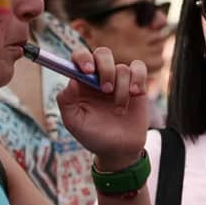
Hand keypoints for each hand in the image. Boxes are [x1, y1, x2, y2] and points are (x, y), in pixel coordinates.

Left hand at [55, 46, 149, 165]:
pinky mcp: (137, 84)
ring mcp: (119, 80)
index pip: (79, 58)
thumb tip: (71, 80)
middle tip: (105, 90)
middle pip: (102, 54)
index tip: (87, 71)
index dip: (83, 58)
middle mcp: (99, 78)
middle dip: (105, 68)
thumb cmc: (93, 136)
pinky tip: (134, 94)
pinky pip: (138, 68)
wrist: (118, 150)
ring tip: (119, 110)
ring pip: (122, 68)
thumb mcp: (74, 122)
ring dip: (121, 89)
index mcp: (82, 83)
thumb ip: (67, 101)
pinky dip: (137, 78)